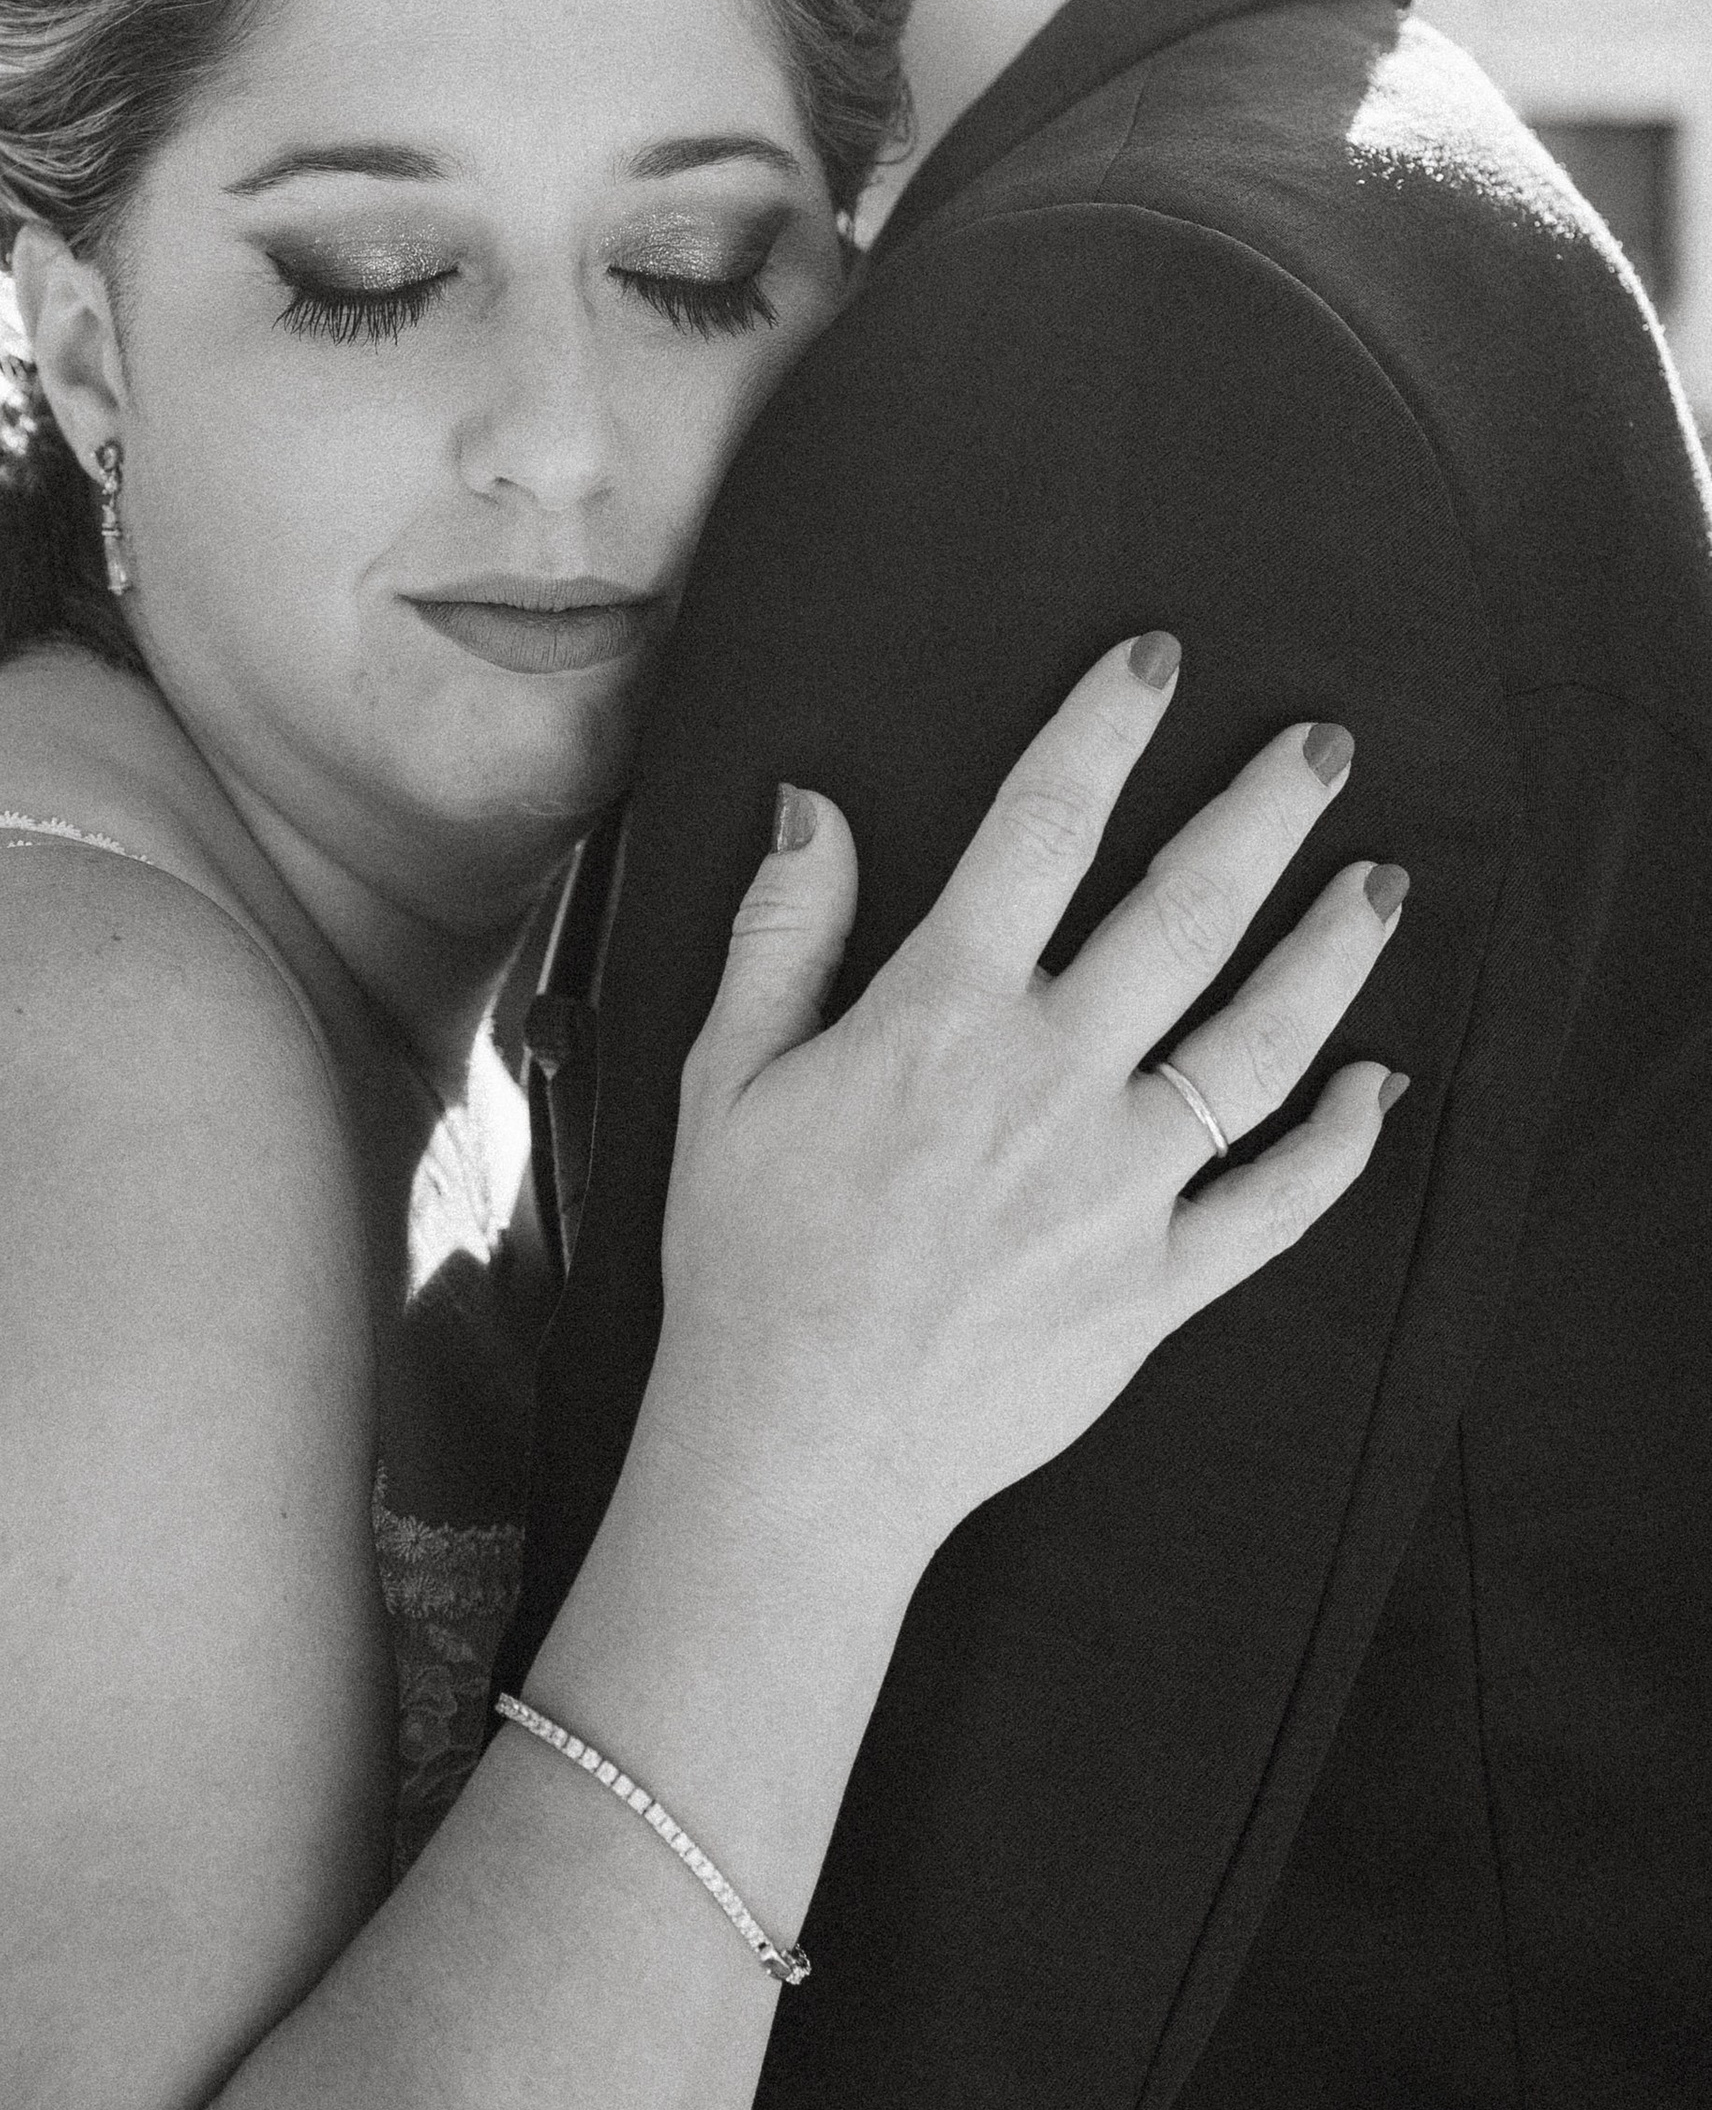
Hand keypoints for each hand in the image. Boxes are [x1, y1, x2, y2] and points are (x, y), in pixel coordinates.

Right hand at [661, 635, 1404, 1553]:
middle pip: (1185, 914)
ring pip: (1259, 1042)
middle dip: (1262, 815)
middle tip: (1323, 747)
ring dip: (1332, 953)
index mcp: (943, 1016)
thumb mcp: (728, 1078)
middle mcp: (1051, 1080)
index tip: (1156, 661)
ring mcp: (1121, 1184)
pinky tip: (1379, 1086)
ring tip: (1381, 883)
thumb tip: (815, 806)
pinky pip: (1276, 1203)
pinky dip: (1339, 1142)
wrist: (800, 1448)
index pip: (1041, 830)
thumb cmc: (750, 1259)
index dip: (1102, 730)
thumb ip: (785, 934)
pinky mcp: (1160, 1284)